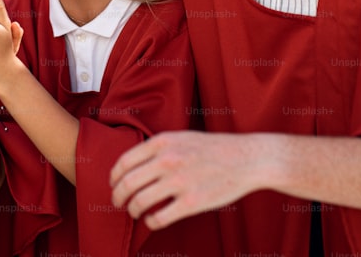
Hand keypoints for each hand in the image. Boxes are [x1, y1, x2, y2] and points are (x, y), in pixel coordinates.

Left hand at [110, 131, 277, 229]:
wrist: (246, 159)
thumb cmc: (213, 148)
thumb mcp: (181, 137)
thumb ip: (158, 148)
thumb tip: (132, 165)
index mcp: (162, 142)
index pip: (124, 162)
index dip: (114, 177)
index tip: (113, 185)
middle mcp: (167, 161)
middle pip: (127, 184)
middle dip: (117, 197)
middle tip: (118, 203)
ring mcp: (179, 182)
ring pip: (139, 202)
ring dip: (132, 210)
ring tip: (136, 212)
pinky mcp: (191, 203)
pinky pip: (159, 218)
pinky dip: (151, 222)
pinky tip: (153, 219)